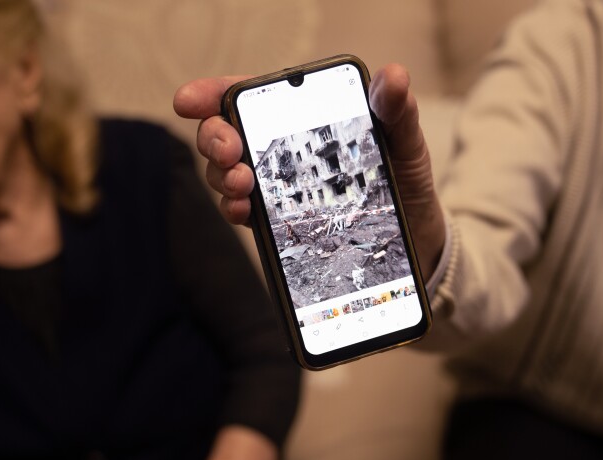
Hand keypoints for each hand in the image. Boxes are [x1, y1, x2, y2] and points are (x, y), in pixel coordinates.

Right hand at [173, 64, 445, 279]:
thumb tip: (392, 77)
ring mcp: (276, 184)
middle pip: (226, 132)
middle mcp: (282, 147)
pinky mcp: (278, 219)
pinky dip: (233, 209)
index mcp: (304, 116)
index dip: (213, 92)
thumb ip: (397, 111)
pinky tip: (243, 211)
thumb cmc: (405, 183)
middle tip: (230, 150)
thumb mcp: (407, 144)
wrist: (413, 239)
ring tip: (240, 183)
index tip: (189, 100)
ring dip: (221, 175)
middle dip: (214, 137)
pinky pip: (242, 211)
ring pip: (225, 172)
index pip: (251, 95)